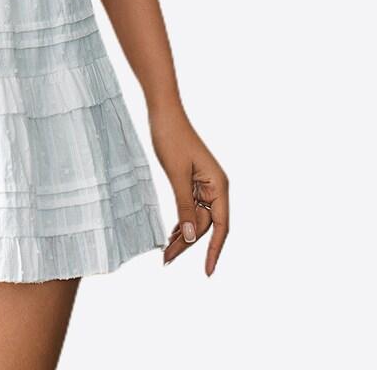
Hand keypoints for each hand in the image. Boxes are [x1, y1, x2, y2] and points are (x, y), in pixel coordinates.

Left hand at [148, 102, 228, 275]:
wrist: (163, 111)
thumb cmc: (171, 137)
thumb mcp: (176, 175)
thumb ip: (185, 206)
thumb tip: (190, 238)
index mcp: (219, 185)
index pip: (221, 227)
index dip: (215, 251)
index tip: (207, 272)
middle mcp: (216, 187)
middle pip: (205, 225)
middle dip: (187, 244)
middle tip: (165, 260)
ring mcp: (204, 184)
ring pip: (196, 218)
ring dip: (182, 234)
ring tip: (164, 252)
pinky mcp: (192, 181)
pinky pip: (190, 208)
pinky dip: (181, 221)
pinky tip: (171, 233)